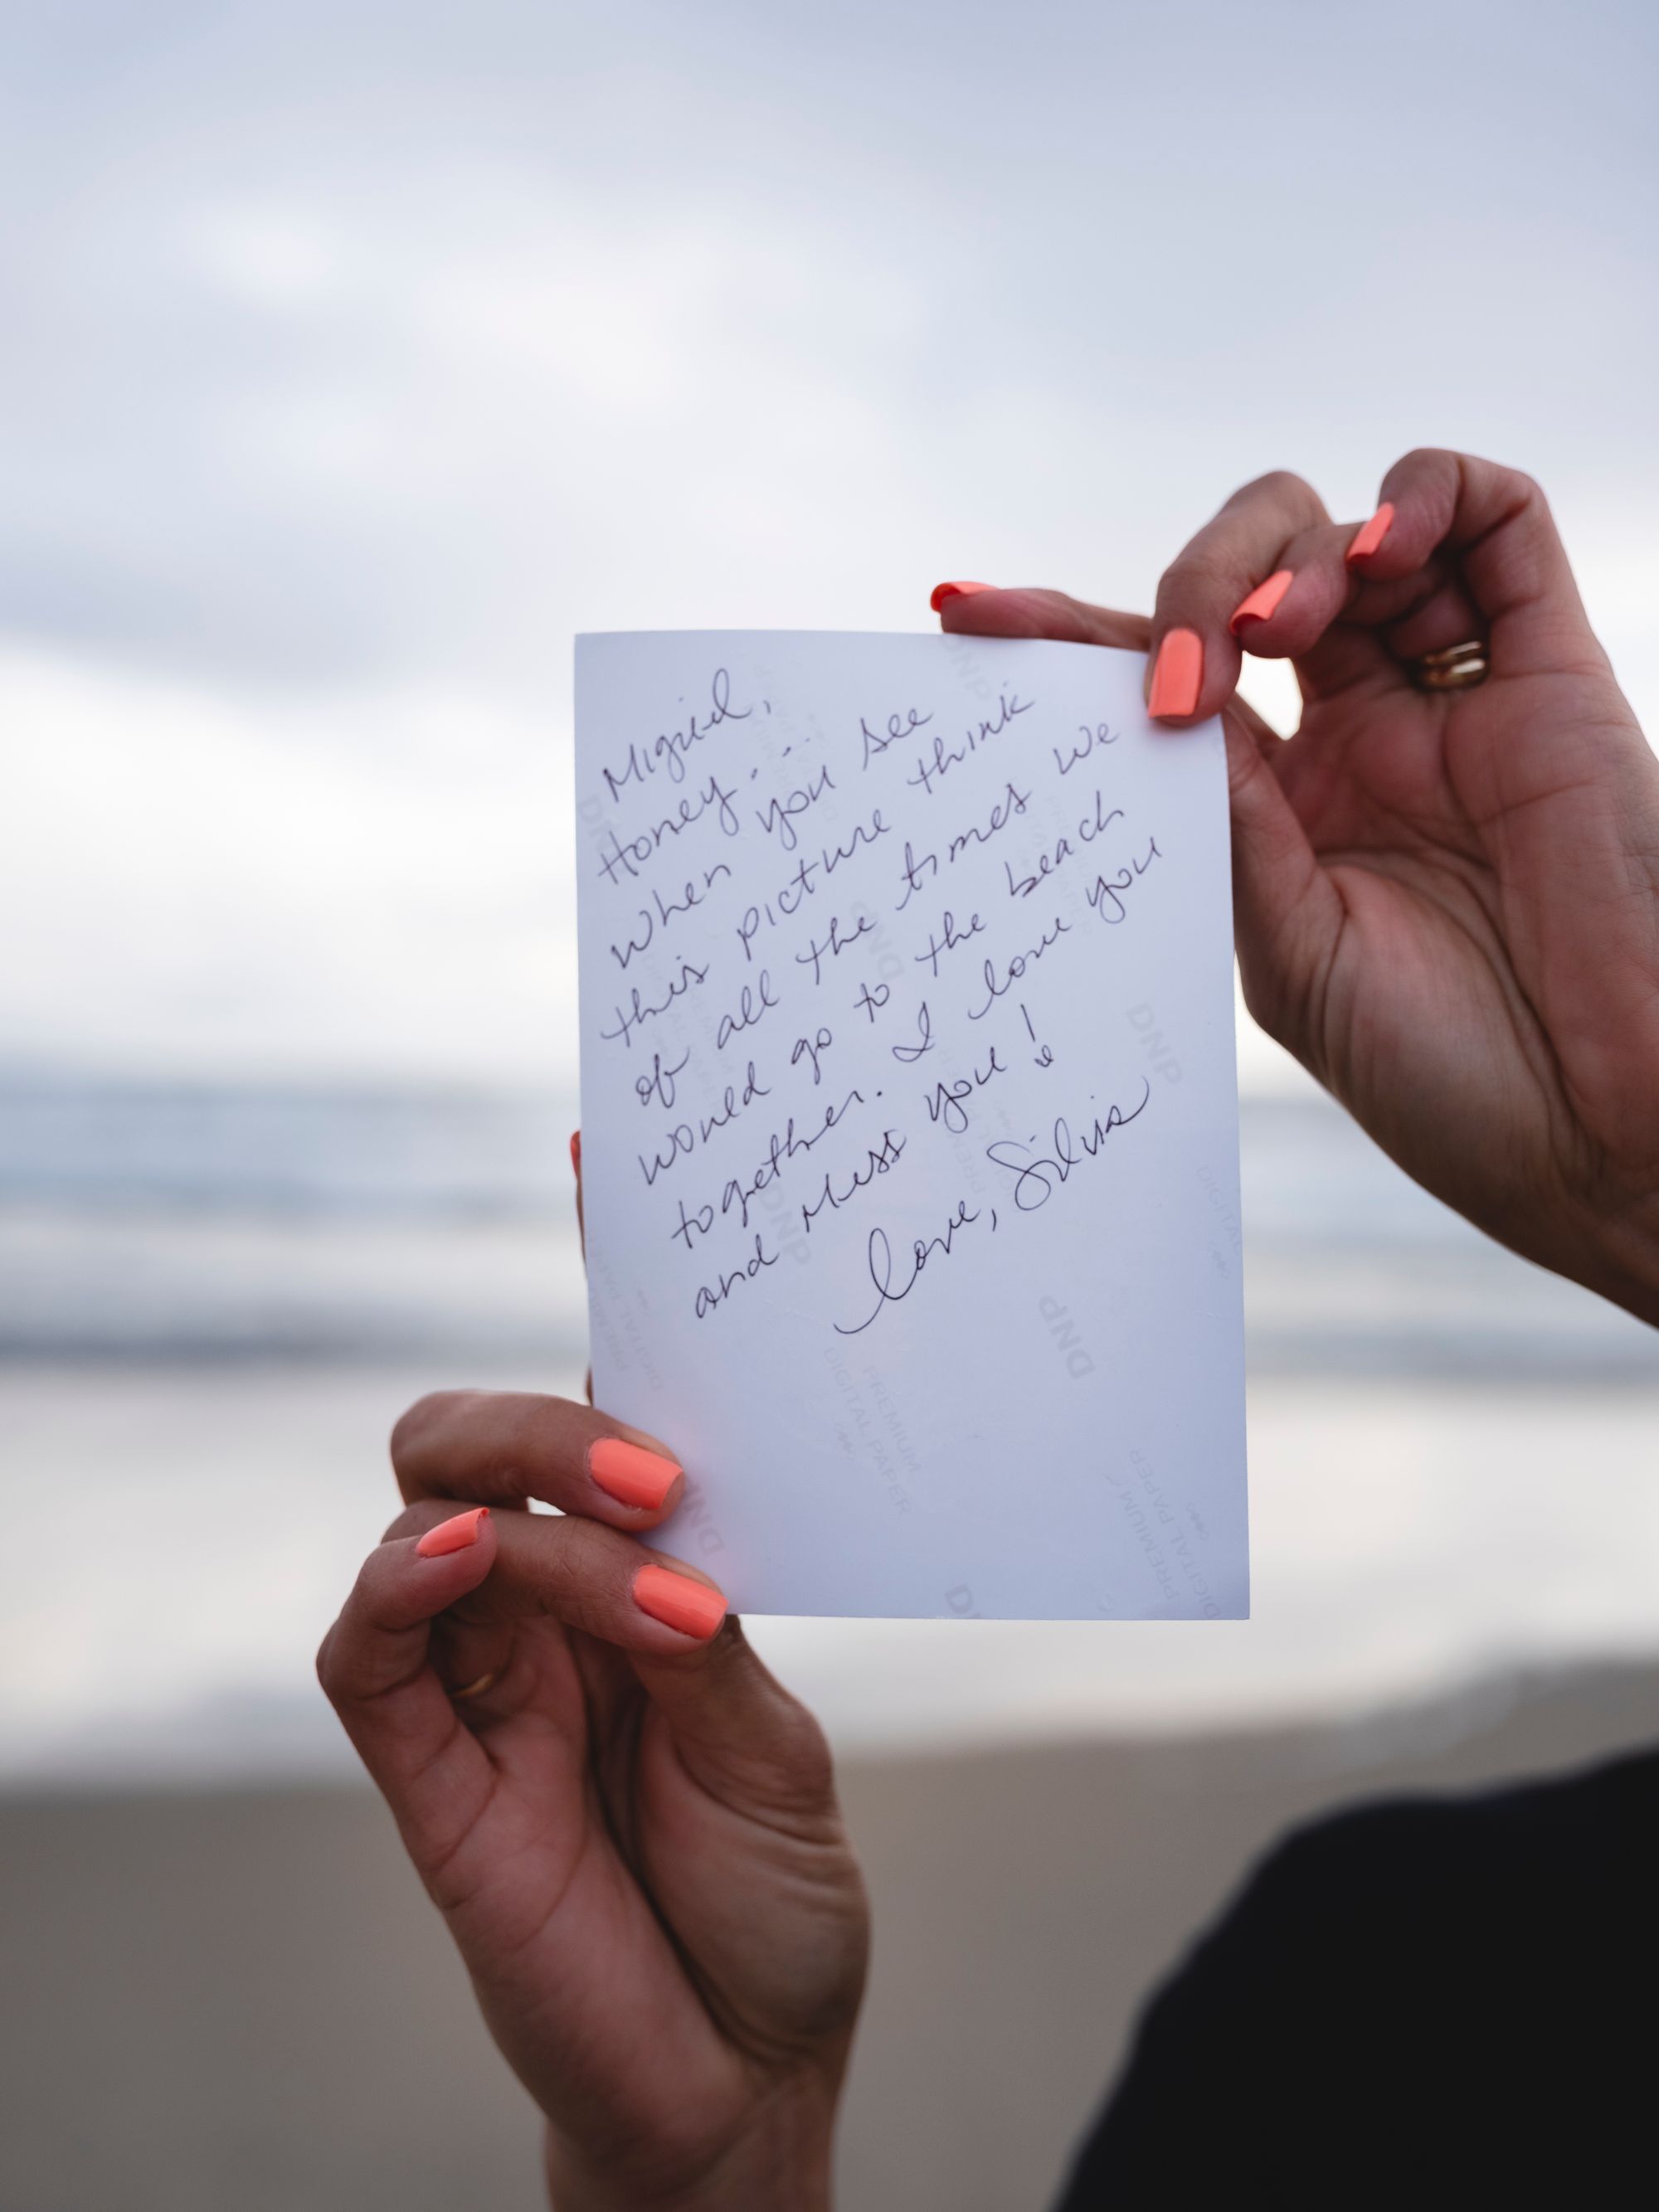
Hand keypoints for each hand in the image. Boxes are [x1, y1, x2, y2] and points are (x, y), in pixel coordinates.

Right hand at [317, 1388, 868, 2211]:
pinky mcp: (427, 1778)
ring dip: (524, 1500)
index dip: (594, 1319)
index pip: (591, 1429)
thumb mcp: (768, 1744)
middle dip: (543, 1424)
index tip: (599, 1175)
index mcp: (638, 1583)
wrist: (749, 2077)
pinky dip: (403, 1583)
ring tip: (639, 1540)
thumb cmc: (771, 1901)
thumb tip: (650, 1498)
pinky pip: (366, 1655)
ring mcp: (480, 1688)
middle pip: (475, 1448)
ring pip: (425, 1518)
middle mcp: (547, 1618)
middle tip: (655, 1471)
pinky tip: (470, 1554)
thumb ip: (692, 1622)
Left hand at [938, 450, 1658, 1322]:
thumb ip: (1225, 821)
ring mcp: (1454, 697)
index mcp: (1278, 809)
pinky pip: (1500, 518)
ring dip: (1296, 547)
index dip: (1062, 634)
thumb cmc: (1444, 1077)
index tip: (963, 614)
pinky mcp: (1557, 669)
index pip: (1158, 675)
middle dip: (1201, 578)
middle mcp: (1357, 737)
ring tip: (1283, 625)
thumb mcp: (1287, 952)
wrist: (1599, 1131)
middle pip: (1253, 573)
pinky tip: (1385, 552)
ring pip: (1358, 530)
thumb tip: (1146, 701)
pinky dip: (1428, 495)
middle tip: (1200, 667)